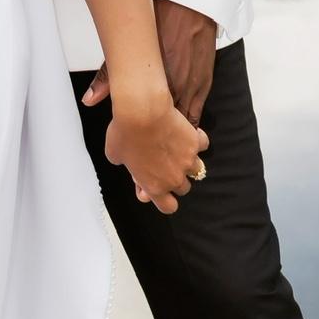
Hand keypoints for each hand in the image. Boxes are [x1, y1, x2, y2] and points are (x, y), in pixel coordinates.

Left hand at [81, 0, 217, 124]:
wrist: (190, 5)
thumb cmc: (159, 20)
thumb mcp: (131, 47)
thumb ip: (110, 74)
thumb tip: (89, 99)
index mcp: (153, 83)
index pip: (144, 121)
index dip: (136, 131)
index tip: (129, 134)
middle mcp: (175, 89)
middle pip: (163, 127)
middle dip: (153, 135)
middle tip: (143, 140)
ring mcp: (192, 88)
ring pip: (182, 126)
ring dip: (171, 133)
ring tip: (159, 137)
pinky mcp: (204, 84)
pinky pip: (195, 113)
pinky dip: (187, 123)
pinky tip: (178, 126)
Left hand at [104, 86, 209, 214]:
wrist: (142, 111)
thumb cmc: (125, 132)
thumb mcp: (115, 154)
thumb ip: (126, 164)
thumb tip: (130, 161)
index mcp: (154, 186)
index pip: (168, 207)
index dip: (164, 200)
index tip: (158, 190)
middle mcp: (174, 177)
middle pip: (183, 188)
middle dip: (175, 179)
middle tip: (163, 163)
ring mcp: (187, 160)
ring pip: (197, 170)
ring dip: (189, 163)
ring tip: (178, 150)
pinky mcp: (195, 141)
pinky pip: (203, 144)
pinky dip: (198, 140)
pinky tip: (189, 133)